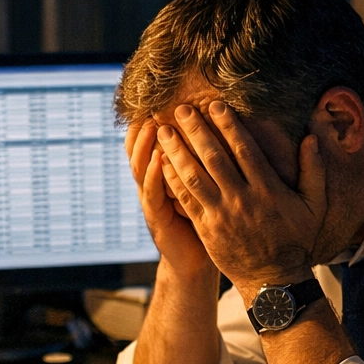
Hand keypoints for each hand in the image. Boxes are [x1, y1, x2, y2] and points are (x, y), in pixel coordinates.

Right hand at [125, 119, 215, 280]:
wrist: (195, 263)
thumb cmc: (205, 224)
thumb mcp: (203, 190)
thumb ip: (205, 164)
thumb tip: (221, 131)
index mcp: (165, 178)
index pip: (154, 144)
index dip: (152, 124)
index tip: (160, 100)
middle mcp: (154, 187)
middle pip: (142, 151)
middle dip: (144, 129)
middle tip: (150, 104)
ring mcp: (153, 203)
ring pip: (143, 169)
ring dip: (145, 147)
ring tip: (152, 126)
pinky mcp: (157, 220)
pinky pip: (153, 195)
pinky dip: (154, 176)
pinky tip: (158, 160)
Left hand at [156, 101, 327, 299]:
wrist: (274, 280)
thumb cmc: (296, 240)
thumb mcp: (315, 206)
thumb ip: (315, 171)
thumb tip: (311, 138)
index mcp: (268, 190)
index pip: (245, 150)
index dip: (228, 125)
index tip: (214, 105)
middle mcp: (242, 199)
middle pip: (214, 158)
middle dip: (195, 131)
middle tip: (180, 109)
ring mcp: (221, 215)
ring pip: (194, 177)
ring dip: (177, 152)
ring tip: (163, 131)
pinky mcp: (206, 229)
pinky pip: (186, 200)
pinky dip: (172, 180)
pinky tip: (161, 163)